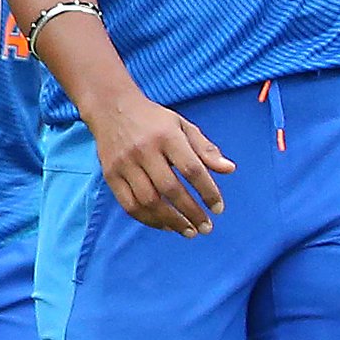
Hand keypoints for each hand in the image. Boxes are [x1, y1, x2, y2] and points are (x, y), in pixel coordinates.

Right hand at [86, 89, 232, 233]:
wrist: (111, 108)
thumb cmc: (153, 119)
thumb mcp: (183, 126)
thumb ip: (206, 149)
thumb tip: (229, 170)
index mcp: (166, 135)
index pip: (191, 169)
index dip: (208, 192)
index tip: (218, 209)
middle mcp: (144, 150)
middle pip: (170, 188)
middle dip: (191, 212)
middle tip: (206, 228)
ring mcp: (124, 164)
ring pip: (149, 201)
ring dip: (171, 221)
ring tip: (188, 231)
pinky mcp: (110, 175)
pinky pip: (129, 205)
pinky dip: (148, 220)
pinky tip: (164, 225)